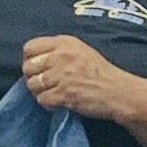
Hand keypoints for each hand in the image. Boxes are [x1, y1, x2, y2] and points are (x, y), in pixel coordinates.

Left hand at [23, 34, 139, 119]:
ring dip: (40, 92)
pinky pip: (42, 99)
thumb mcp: (81, 51)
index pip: (30, 47)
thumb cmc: (101, 73)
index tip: (39, 68)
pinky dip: (48, 104)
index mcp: (65, 42)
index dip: (30, 59)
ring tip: (53, 93)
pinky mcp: (64, 93)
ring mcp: (62, 75)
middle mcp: (61, 56)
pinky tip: (58, 102)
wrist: (118, 92)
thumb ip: (59, 51)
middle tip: (45, 84)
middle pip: (28, 67)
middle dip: (33, 77)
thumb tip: (35, 60)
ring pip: (32, 84)